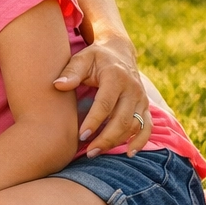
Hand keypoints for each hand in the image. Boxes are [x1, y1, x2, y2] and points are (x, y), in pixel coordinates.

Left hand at [53, 36, 152, 155]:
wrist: (119, 52)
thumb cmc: (95, 57)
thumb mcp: (82, 58)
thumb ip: (71, 72)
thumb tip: (58, 85)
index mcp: (115, 77)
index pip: (105, 104)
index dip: (94, 121)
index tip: (81, 136)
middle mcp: (132, 89)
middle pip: (122, 119)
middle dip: (106, 138)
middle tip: (89, 152)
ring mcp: (141, 98)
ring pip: (134, 126)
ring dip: (118, 142)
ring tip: (97, 152)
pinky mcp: (145, 106)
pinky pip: (147, 126)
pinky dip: (140, 141)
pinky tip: (129, 153)